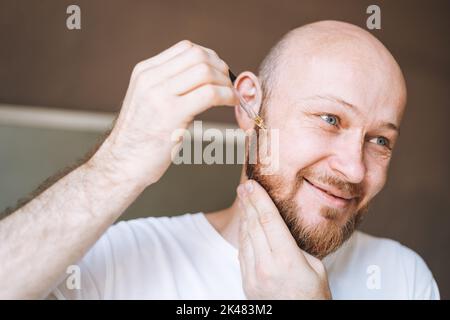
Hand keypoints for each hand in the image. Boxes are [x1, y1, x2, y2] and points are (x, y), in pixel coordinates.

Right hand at [91, 40, 237, 186]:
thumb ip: (168, 86)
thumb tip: (203, 79)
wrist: (121, 164)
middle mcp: (150, 78)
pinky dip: (226, 96)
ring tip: (230, 97)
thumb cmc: (139, 139)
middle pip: (198, 56)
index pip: (186, 48)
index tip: (219, 73)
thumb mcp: (148, 102)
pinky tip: (230, 103)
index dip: (210, 57)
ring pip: (205, 71)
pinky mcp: (172, 114)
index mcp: (145, 72)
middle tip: (228, 85)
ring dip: (225, 83)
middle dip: (221, 68)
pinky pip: (209, 93)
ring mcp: (159, 95)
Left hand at [237, 180, 331, 299]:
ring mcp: (253, 276)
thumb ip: (294, 247)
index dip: (260, 199)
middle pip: (254, 225)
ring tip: (244, 200)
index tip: (252, 185)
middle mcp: (266, 267)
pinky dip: (243, 235)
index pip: (269, 221)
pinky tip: (245, 224)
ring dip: (244, 216)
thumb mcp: (315, 267)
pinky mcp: (247, 283)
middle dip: (249, 203)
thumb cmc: (314, 296)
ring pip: (245, 237)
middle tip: (244, 186)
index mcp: (287, 260)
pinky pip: (242, 252)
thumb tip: (279, 230)